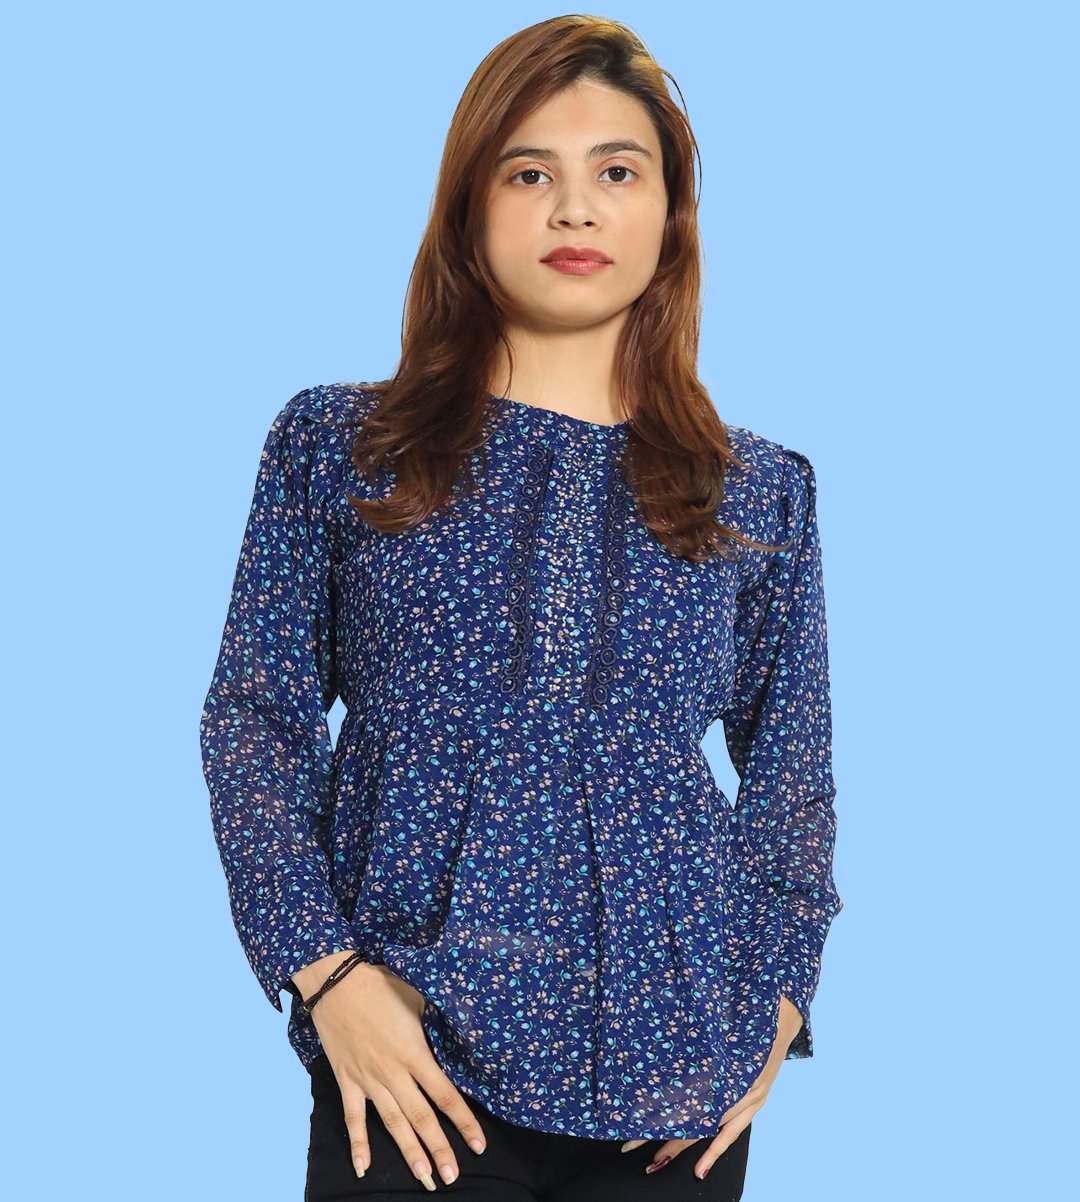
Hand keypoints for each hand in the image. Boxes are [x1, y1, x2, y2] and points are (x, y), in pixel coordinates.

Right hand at [299, 956, 488, 1189]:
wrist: (336, 981)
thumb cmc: (381, 984)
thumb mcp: (418, 998)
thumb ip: (435, 1025)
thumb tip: (456, 1036)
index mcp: (415, 1052)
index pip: (445, 1095)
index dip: (464, 1122)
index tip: (478, 1145)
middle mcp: (393, 1072)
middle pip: (421, 1118)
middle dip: (438, 1149)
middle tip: (452, 1177)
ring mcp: (368, 1079)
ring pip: (393, 1123)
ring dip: (409, 1152)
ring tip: (424, 1178)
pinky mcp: (347, 1079)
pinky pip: (353, 1117)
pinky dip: (358, 1144)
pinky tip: (364, 1169)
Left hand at [619, 994, 804, 1179]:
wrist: (781, 1017)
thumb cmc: (746, 1016)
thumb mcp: (719, 1023)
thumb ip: (699, 1037)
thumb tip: (663, 1032)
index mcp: (721, 1064)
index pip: (683, 1091)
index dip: (659, 1104)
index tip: (634, 1114)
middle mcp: (733, 1084)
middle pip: (691, 1113)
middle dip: (661, 1129)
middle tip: (631, 1142)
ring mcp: (746, 1098)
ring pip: (707, 1128)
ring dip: (681, 1145)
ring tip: (657, 1160)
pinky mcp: (755, 1103)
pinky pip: (732, 1133)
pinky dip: (715, 1150)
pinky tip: (701, 1170)